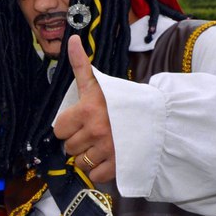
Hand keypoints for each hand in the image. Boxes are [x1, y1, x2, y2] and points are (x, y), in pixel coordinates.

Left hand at [52, 35, 115, 182]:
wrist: (157, 117)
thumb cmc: (123, 100)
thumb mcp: (99, 83)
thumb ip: (81, 65)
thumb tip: (71, 40)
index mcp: (87, 111)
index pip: (58, 129)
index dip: (67, 126)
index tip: (80, 122)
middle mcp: (95, 132)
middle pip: (68, 147)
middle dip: (78, 141)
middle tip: (93, 133)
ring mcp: (106, 150)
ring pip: (80, 162)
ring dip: (88, 156)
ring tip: (100, 145)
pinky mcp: (117, 166)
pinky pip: (95, 175)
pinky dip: (99, 170)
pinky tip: (108, 158)